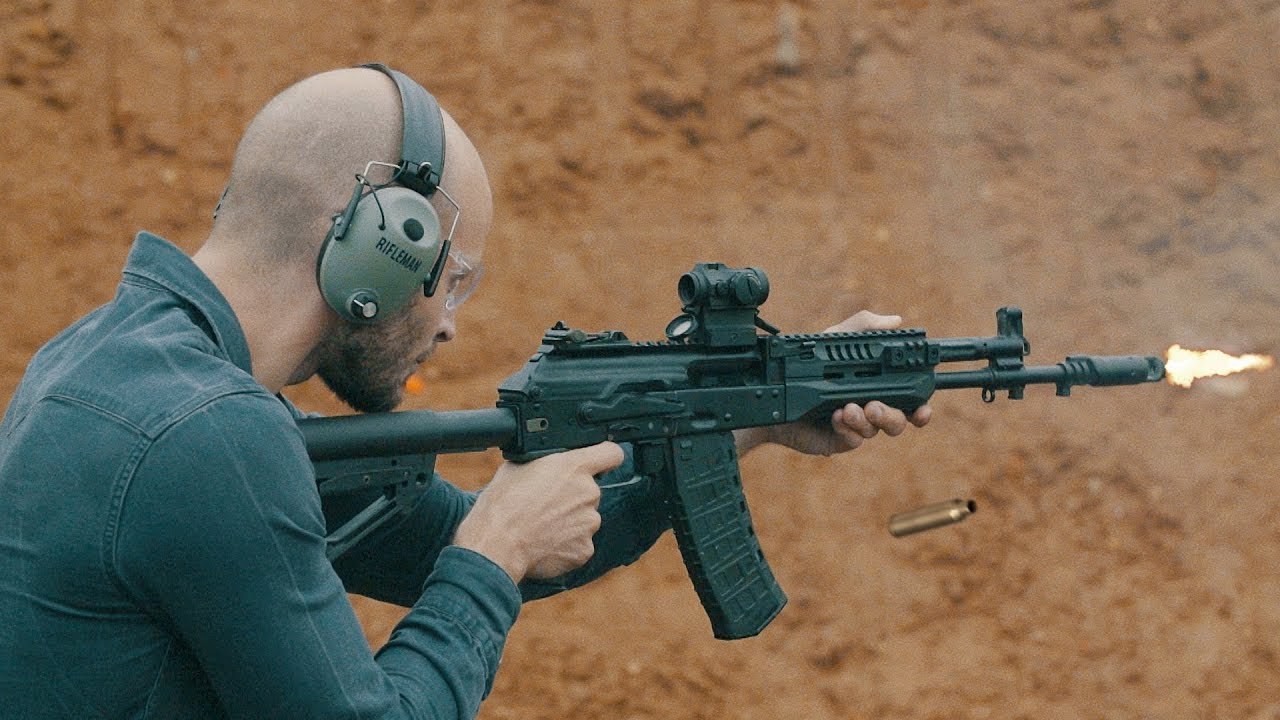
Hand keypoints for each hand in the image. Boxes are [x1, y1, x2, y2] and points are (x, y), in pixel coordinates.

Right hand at [452, 442, 623, 582]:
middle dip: (573, 497)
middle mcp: (589, 492)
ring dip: (569, 522)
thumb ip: (546, 463)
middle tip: (546, 505)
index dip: (605, 457)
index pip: (611, 453)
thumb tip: (549, 464)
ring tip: (541, 527)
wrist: (497, 543)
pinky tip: (544, 544)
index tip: (601, 464)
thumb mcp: (519, 465)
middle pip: (590, 491)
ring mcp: (589, 523)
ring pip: (585, 519)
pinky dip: (565, 545)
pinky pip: (579, 544)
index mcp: (574, 466)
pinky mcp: (584, 549)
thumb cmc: (502, 503)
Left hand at [739, 310, 931, 456]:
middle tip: (875, 406)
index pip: (909, 399)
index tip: (923, 407)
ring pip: (877, 431)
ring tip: (850, 408)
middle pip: (899, 420)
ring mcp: (855, 425)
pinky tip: (835, 416)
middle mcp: (870, 407)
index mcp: (876, 385)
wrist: (774, 389)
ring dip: (868, 420)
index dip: (921, 407)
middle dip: (894, 416)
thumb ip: (862, 326)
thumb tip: (896, 320)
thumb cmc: (806, 364)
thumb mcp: (834, 339)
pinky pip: (854, 439)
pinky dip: (848, 427)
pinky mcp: (838, 439)